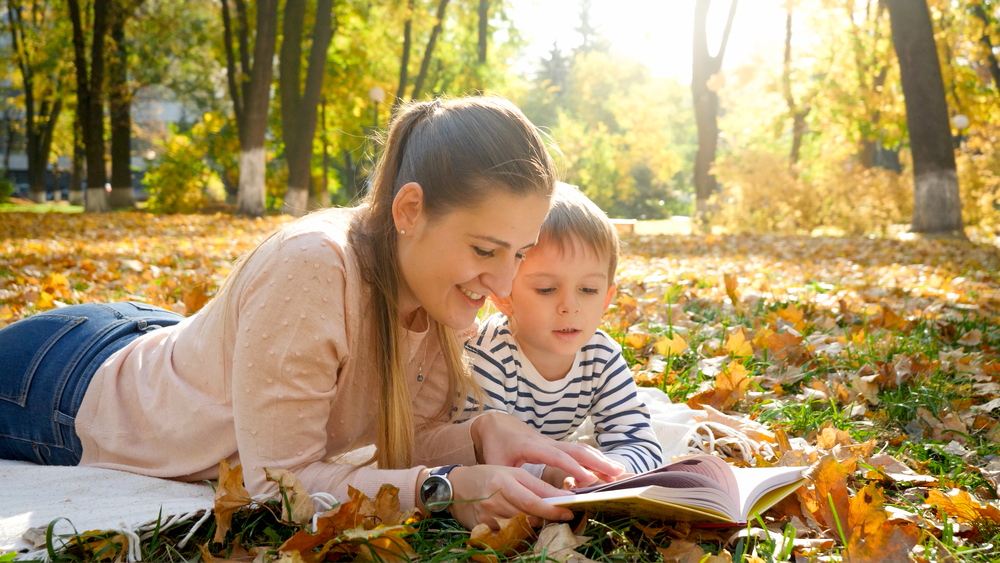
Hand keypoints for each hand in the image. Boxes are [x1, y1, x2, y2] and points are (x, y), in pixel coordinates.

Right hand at [445, 465, 574, 529]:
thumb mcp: (511, 473)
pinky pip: (504, 536)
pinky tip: (518, 526)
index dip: (553, 509)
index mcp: (504, 481)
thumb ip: (534, 485)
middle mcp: (495, 499)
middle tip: (559, 516)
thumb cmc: (488, 477)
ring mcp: (486, 515)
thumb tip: (560, 497)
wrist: (456, 486)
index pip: (533, 499)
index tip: (568, 512)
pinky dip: (515, 533)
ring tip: (536, 518)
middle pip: (527, 515)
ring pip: (518, 527)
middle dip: (545, 517)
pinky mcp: (480, 528)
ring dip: (532, 525)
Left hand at [470, 412, 624, 486]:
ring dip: (600, 460)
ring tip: (620, 472)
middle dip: (597, 462)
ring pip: (580, 450)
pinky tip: (607, 469)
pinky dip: (594, 459)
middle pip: (576, 450)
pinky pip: (578, 452)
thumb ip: (505, 479)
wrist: (497, 424)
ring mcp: (554, 443)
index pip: (556, 457)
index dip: (572, 468)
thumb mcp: (494, 462)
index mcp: (532, 447)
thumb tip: (513, 500)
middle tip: (616, 474)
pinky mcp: (557, 447)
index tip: (588, 479)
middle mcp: (547, 442)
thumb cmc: (495, 445)